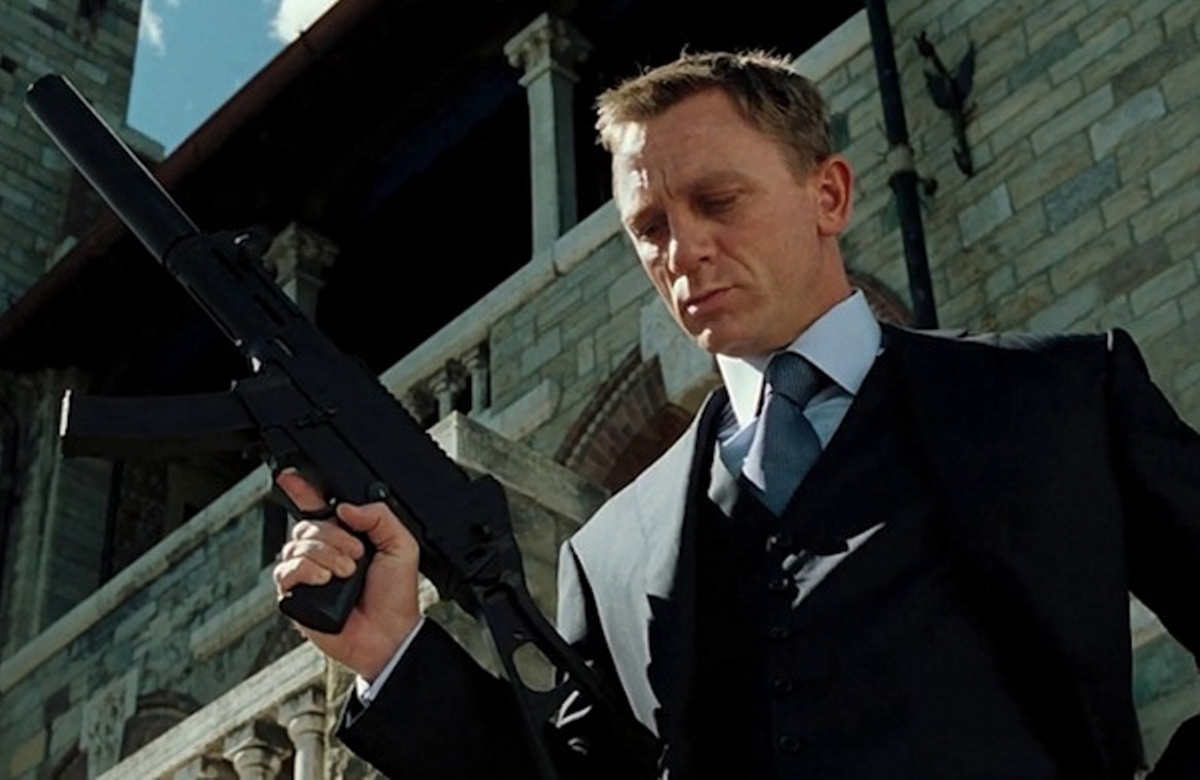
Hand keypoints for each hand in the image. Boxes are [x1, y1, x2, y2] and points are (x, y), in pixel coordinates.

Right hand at [272, 470, 422, 680]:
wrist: (388, 633)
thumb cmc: (395, 595)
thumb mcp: (401, 545)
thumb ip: (379, 517)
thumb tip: (345, 508)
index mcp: (346, 535)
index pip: (319, 506)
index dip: (302, 489)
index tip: (290, 476)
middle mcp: (323, 551)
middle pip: (307, 524)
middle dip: (332, 536)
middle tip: (357, 554)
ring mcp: (307, 573)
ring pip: (295, 545)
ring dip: (325, 555)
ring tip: (347, 572)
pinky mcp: (295, 595)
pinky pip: (285, 571)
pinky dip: (306, 571)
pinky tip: (326, 580)